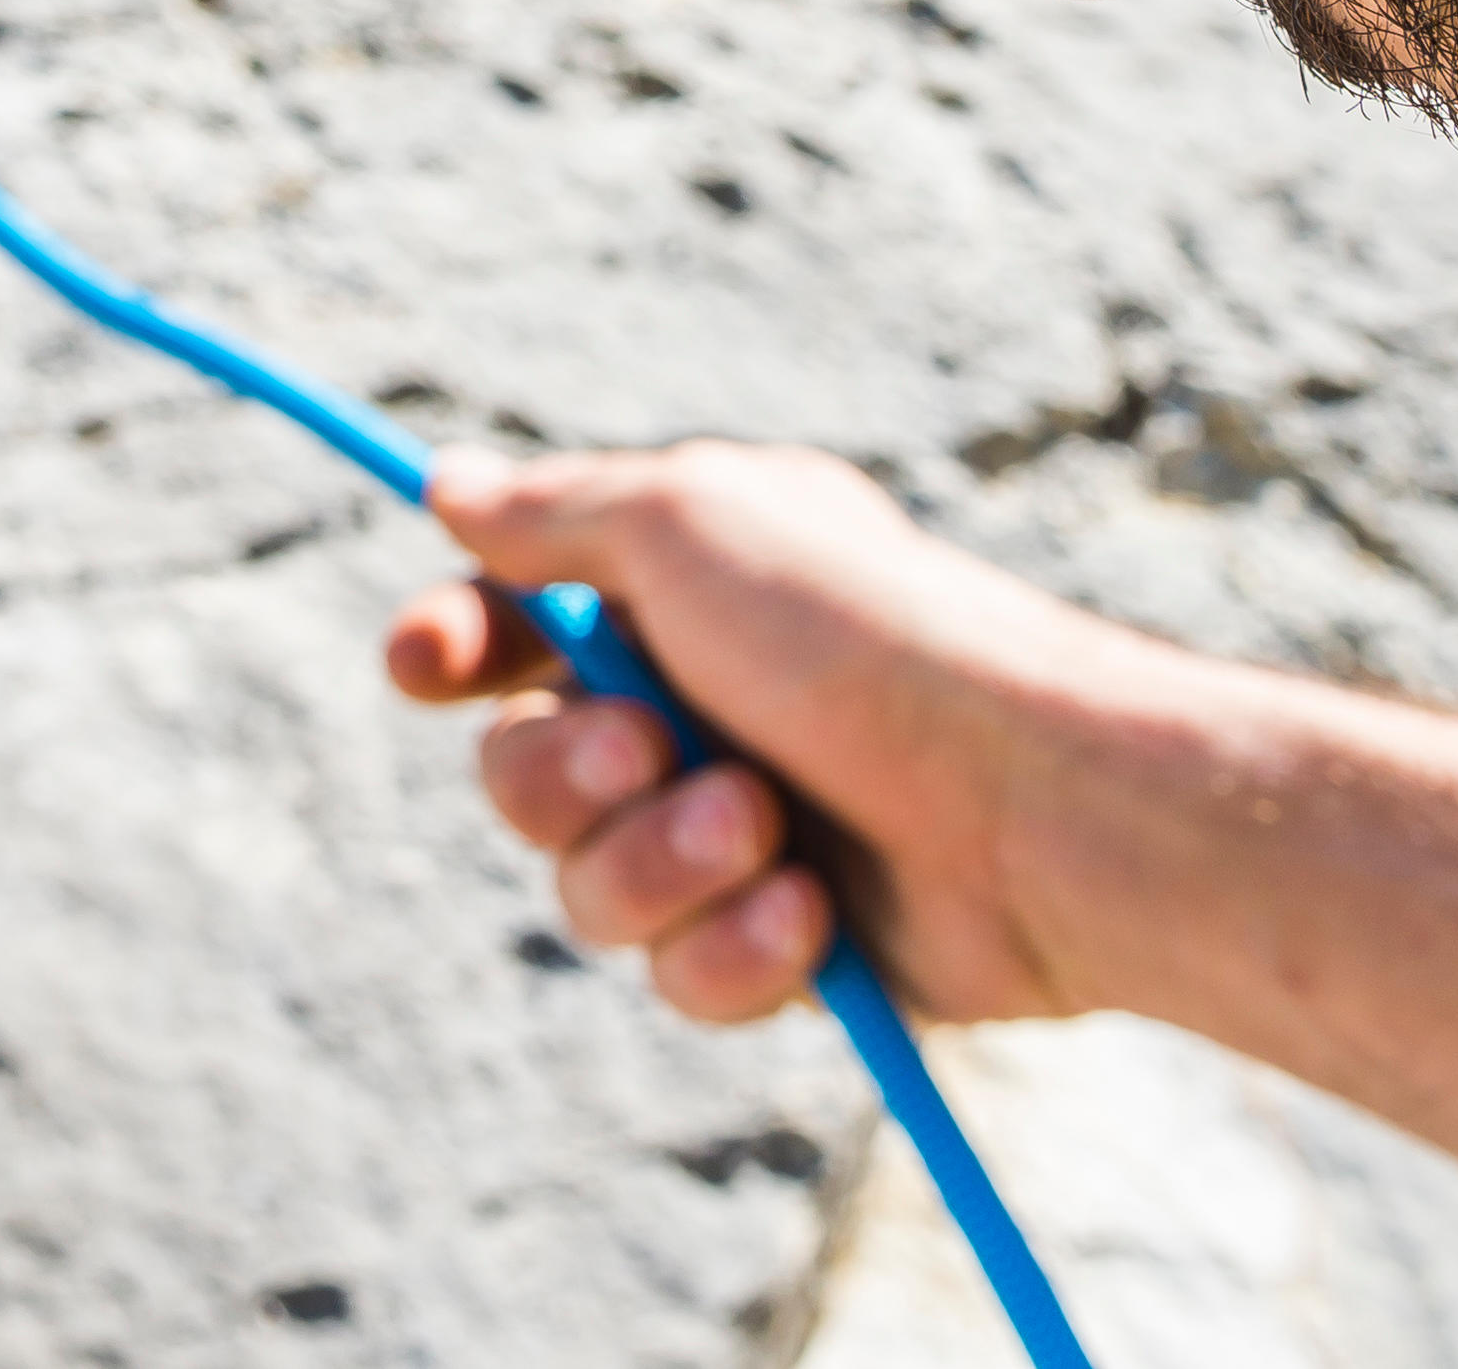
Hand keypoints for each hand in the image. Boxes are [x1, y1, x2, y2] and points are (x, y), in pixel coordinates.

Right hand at [385, 441, 1188, 1031]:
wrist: (1032, 805)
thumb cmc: (867, 640)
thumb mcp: (694, 524)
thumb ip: (556, 514)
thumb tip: (448, 481)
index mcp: (678, 590)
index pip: (510, 621)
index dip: (450, 644)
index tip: (425, 665)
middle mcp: (700, 705)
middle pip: (520, 773)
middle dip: (569, 774)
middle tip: (655, 748)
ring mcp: (739, 828)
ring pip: (587, 888)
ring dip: (664, 862)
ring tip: (770, 830)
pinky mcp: (783, 943)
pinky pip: (679, 976)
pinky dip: (737, 947)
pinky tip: (816, 912)